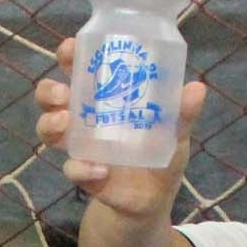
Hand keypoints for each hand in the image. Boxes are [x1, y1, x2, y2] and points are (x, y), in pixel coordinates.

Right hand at [35, 37, 209, 219]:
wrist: (154, 197)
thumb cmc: (161, 153)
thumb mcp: (175, 131)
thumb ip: (182, 113)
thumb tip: (197, 88)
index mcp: (103, 96)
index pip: (78, 69)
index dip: (68, 55)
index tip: (71, 48)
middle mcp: (84, 118)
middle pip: (53, 96)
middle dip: (49, 90)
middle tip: (63, 93)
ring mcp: (80, 146)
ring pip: (49, 130)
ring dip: (50, 124)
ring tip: (65, 122)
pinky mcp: (84, 174)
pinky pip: (72, 169)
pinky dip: (82, 169)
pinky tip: (100, 169)